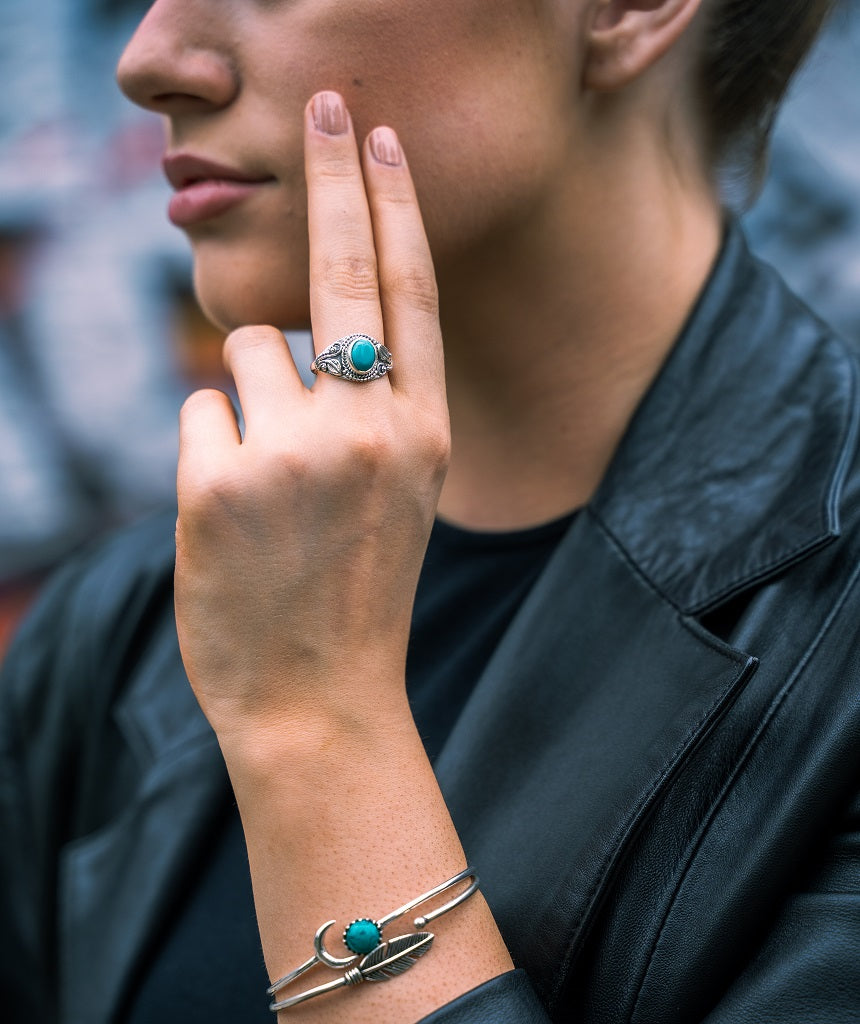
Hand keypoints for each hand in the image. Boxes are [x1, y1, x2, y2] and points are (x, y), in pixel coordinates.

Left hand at [174, 91, 449, 742]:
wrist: (319, 697)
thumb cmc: (356, 589)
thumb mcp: (401, 494)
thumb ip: (374, 407)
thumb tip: (299, 330)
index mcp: (426, 434)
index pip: (413, 294)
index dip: (395, 207)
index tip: (378, 139)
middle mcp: (373, 429)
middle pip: (344, 270)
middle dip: (334, 174)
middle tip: (324, 103)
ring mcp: (296, 451)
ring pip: (248, 347)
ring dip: (248, 395)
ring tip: (268, 481)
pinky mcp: (219, 479)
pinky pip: (201, 407)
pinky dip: (208, 447)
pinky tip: (232, 512)